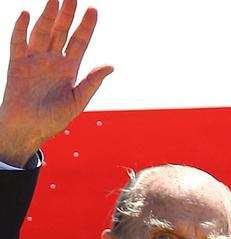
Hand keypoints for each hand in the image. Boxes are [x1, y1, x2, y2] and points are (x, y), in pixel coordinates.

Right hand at [0, 0, 112, 165]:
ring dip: (48, 15)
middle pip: (61, 31)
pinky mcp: (17, 63)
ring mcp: (34, 59)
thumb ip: (92, 82)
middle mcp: (52, 60)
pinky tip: (27, 14)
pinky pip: (18, 41)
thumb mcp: (77, 101)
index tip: (93, 10)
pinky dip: (22, 28)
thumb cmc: (53, 120)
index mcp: (69, 69)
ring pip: (42, 32)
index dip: (86, 26)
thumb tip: (111, 65)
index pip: (79, 42)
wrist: (27, 130)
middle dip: (67, 13)